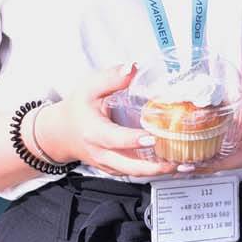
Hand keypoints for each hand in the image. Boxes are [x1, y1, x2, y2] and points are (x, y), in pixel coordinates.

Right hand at [32, 62, 176, 178]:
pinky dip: (151, 172)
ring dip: (157, 172)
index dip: (133, 140)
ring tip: (181, 167)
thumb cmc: (76, 109)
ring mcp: (107, 164)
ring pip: (133, 173)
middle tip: (176, 162)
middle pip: (128, 166)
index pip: (115, 139)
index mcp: (94, 132)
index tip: (153, 137)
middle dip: (154, 167)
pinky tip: (170, 166)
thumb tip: (132, 67)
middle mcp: (101, 153)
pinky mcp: (112, 168)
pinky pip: (132, 173)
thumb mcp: (88, 88)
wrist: (60, 133)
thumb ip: (110, 78)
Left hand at [181, 59, 241, 174]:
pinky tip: (188, 140)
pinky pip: (222, 140)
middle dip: (202, 165)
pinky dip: (205, 142)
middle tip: (175, 165)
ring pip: (223, 153)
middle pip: (227, 161)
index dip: (218, 165)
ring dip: (200, 157)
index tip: (197, 166)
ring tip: (175, 158)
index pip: (241, 158)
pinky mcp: (241, 127)